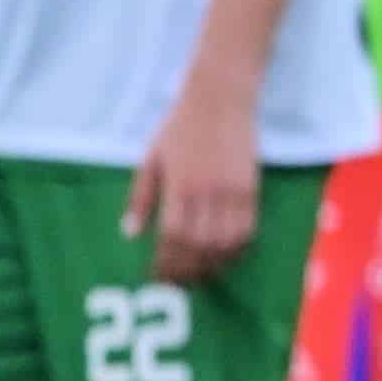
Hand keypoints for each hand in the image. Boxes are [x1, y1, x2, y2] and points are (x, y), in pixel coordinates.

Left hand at [127, 67, 261, 283]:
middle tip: (176, 284)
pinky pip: (248, 230)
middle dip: (186, 270)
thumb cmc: (180, 125)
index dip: (165, 262)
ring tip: (198, 275)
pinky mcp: (252, 188)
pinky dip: (235, 250)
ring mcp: (233, 191)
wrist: (221, 96)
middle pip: (198, 245)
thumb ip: (141, 197)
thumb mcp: (151, 157)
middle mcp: (207, 191)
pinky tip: (223, 256)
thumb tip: (129, 233)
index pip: (171, 236)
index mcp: (178, 183)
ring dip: (211, 265)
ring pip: (225, 242)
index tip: (157, 276)